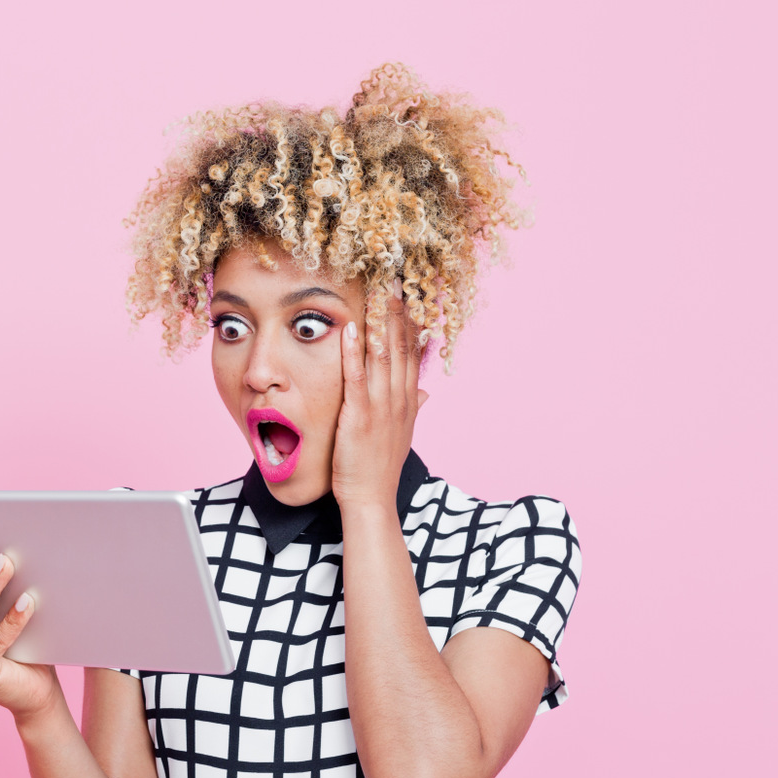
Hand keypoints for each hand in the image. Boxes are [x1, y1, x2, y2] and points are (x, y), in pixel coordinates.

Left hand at [331, 306, 428, 510]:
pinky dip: (354, 352)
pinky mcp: (358, 415)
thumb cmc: (380, 466)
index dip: (411, 323)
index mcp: (407, 400)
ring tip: (378, 292)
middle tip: (395, 279)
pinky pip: (356, 377)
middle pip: (401, 347)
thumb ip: (412, 408)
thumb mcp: (403, 433)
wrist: (371, 497)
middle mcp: (398, 398)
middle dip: (398, 312)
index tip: (410, 295)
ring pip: (382, 356)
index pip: (412, 353)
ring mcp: (380, 406)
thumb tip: (425, 392)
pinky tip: (353, 329)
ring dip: (380, 323)